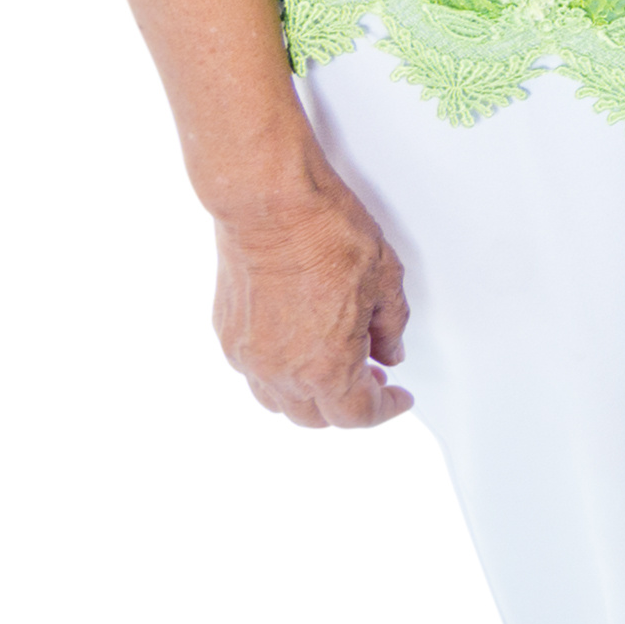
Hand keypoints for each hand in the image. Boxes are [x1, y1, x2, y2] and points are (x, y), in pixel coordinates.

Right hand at [210, 174, 409, 429]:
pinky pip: (255, 372)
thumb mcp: (386, 278)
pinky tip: (300, 345)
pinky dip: (280, 372)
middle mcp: (281, 372)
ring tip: (337, 363)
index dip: (383, 409)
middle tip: (372, 377)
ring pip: (279, 401)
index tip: (396, 397)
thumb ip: (391, 326)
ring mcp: (248, 356)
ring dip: (310, 394)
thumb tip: (390, 352)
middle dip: (348, 405)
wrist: (269, 206)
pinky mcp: (227, 336)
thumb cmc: (325, 234)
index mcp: (326, 366)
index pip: (355, 415)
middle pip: (315, 416)